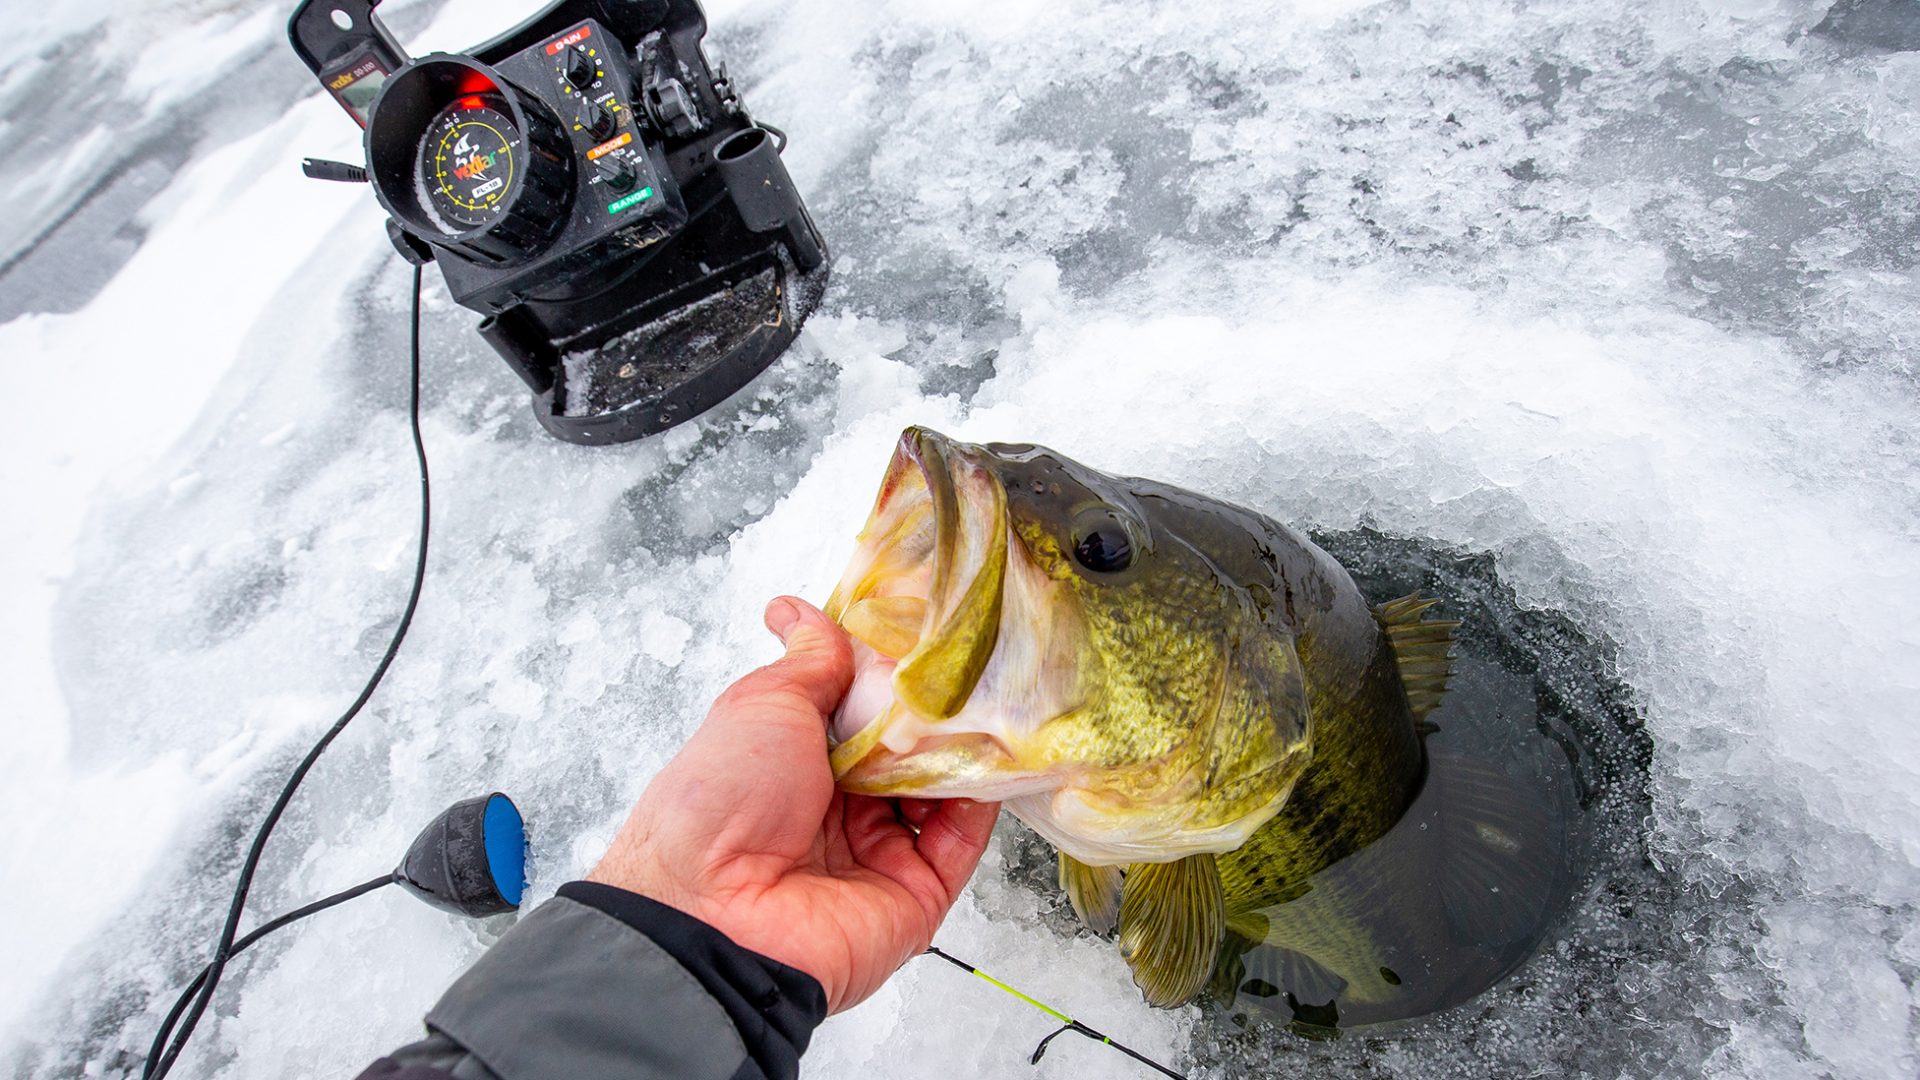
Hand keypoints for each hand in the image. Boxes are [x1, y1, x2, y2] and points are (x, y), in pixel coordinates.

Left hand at [588, 596, 1001, 1012]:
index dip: (892, 676)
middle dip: (937, 712)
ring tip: (987, 705)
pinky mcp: (915, 894)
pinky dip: (982, 801)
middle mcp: (838, 810)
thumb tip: (800, 611)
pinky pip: (961, 841)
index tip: (928, 637)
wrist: (714, 911)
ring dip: (964, 750)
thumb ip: (808, 660)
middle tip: (970, 666)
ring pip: (942, 792)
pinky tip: (990, 758)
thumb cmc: (720, 799)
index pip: (863, 713)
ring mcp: (878, 853)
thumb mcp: (764, 704)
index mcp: (795, 764)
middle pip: (906, 752)